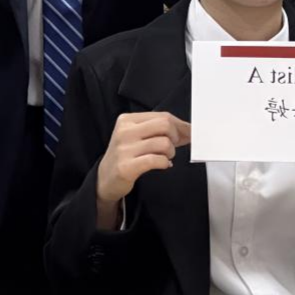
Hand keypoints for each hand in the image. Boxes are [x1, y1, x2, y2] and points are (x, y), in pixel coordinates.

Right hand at [95, 112, 190, 228]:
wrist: (105, 178)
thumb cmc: (126, 155)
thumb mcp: (136, 136)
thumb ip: (158, 130)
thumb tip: (187, 129)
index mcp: (127, 120)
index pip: (162, 116)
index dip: (180, 125)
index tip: (188, 133)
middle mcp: (125, 131)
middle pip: (165, 125)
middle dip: (176, 136)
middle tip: (173, 146)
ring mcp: (125, 149)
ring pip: (164, 143)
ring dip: (171, 152)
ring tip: (166, 157)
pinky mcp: (127, 166)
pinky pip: (157, 160)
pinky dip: (165, 163)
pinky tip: (163, 165)